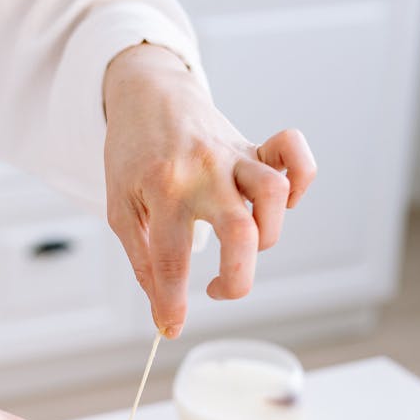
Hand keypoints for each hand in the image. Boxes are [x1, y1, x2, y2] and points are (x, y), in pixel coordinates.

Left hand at [103, 44, 316, 335]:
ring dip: (266, 235)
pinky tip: (281, 204)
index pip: (171, 259)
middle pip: (241, 232)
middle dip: (237, 281)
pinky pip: (295, 155)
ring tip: (241, 245)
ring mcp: (233, 156)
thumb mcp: (120, 209)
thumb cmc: (132, 156)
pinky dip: (299, 180)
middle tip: (216, 290)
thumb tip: (161, 311)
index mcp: (162, 189)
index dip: (172, 303)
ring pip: (274, 195)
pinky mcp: (254, 147)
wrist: (147, 92)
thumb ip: (143, 260)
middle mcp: (203, 171)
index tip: (171, 327)